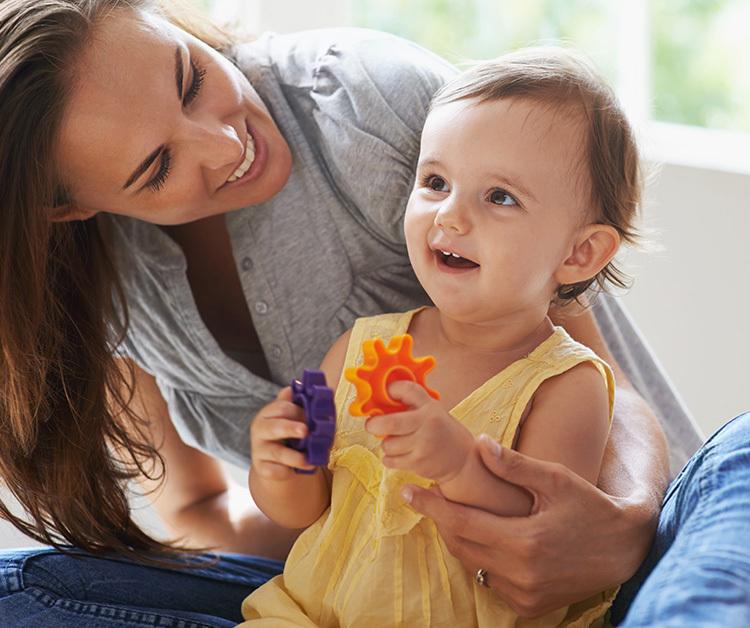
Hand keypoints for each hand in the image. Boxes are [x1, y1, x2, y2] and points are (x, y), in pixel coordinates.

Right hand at [250, 387, 314, 479]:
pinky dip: (288, 472)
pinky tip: (296, 470)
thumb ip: (298, 403)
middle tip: (305, 431)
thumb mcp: (292, 417)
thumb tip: (304, 384)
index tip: (313, 416)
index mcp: (268, 413)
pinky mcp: (262, 469)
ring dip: (296, 457)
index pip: (281, 407)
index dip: (299, 411)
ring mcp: (259, 450)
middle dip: (291, 428)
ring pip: (277, 453)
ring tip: (309, 460)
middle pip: (274, 427)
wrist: (275, 460)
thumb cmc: (287, 433)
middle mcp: (260, 430)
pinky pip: (275, 471)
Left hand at [364, 380, 473, 481]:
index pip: (407, 390)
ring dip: (386, 443)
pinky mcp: (418, 463)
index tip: (386, 393)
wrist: (462, 459)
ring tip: (396, 442)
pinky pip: (390, 460)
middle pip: (390, 423)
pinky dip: (390, 458)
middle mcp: (428, 424)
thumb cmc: (441, 431)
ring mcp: (423, 445)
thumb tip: (380, 397)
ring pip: (388, 444)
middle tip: (371, 425)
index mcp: (430, 408)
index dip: (392, 389)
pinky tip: (400, 454)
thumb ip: (411, 403)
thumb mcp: (432, 411)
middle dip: (374, 424)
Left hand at [402, 434, 656, 617]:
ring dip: (457, 539)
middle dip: (439, 520)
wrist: (626, 549)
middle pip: (460, 545)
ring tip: (450, 513)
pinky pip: (489, 580)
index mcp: (525, 541)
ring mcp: (525, 595)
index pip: (461, 523)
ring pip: (472, 564)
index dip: (431, 506)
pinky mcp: (530, 606)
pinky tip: (481, 537)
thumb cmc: (591, 506)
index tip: (407, 490)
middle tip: (423, 497)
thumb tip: (480, 444)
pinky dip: (479, 558)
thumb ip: (515, 466)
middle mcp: (522, 575)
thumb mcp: (556, 479)